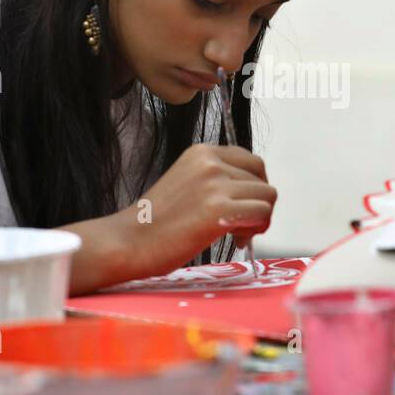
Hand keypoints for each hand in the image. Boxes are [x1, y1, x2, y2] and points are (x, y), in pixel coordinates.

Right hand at [129, 143, 275, 272]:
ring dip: (258, 219)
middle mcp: (210, 161)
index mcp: (202, 152)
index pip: (251, 162)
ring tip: (234, 233)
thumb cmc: (155, 221)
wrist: (127, 241)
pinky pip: (262, 214)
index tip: (239, 208)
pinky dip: (255, 229)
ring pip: (267, 197)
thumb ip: (216, 180)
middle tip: (239, 225)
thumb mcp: (187, 182)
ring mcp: (215, 183)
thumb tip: (256, 193)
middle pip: (262, 179)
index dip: (253, 187)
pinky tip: (234, 239)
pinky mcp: (219, 209)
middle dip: (257, 204)